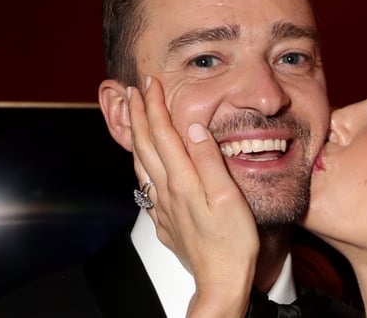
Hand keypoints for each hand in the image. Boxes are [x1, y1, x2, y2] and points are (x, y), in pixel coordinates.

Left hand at [127, 77, 258, 316]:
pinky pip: (146, 187)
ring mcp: (162, 208)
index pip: (163, 133)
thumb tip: (192, 126)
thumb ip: (209, 159)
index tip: (150, 83)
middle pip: (145, 145)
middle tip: (133, 91)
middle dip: (138, 115)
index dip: (154, 106)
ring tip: (132, 120)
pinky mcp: (165, 222)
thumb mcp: (229, 196)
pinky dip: (141, 166)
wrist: (221, 282)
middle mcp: (166, 191)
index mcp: (183, 180)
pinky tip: (144, 166)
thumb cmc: (233, 242)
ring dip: (136, 138)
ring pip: (141, 165)